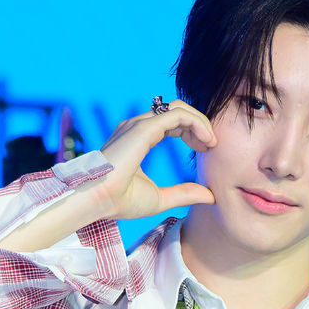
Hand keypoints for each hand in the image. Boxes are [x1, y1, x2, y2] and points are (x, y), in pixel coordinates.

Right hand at [93, 100, 216, 221]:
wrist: (97, 200)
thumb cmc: (118, 200)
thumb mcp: (161, 198)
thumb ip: (184, 193)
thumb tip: (210, 196)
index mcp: (138, 138)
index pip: (171, 122)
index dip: (192, 131)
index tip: (205, 149)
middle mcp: (137, 126)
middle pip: (177, 111)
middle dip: (199, 124)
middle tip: (211, 145)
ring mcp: (139, 124)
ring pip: (178, 108)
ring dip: (200, 122)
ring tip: (210, 142)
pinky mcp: (143, 128)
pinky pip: (177, 115)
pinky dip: (196, 123)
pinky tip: (206, 140)